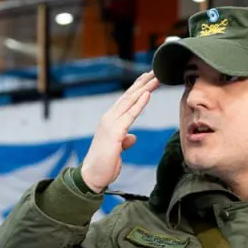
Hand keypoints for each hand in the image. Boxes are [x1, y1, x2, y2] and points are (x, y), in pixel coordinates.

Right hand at [80, 71, 158, 192]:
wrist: (92, 176)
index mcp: (110, 121)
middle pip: (128, 96)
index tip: (147, 79)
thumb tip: (132, 137)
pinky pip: (130, 115)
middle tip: (154, 71)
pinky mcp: (114, 132)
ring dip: (144, 88)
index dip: (137, 89)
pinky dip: (139, 104)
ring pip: (130, 101)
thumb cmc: (104, 164)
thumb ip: (124, 140)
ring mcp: (110, 124)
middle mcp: (109, 118)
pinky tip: (147, 94)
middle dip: (142, 83)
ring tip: (155, 78)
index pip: (125, 101)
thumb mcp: (117, 149)